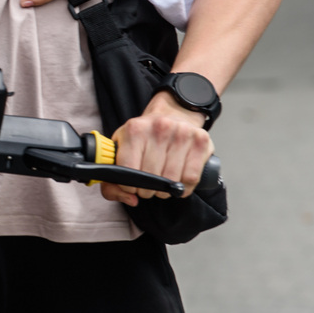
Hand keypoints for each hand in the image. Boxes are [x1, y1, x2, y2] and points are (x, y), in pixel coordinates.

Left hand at [99, 92, 214, 205]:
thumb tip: (129, 198)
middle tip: (148, 187)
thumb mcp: (121, 147)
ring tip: (162, 185)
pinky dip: (184, 188)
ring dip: (166, 190)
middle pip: (152, 177)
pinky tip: (178, 184)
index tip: (131, 187)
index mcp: (135, 129)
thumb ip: (112, 176)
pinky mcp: (201, 141)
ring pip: (172, 179)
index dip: (129, 186)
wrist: (171, 114)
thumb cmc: (144, 136)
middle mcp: (159, 128)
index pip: (128, 169)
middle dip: (147, 190)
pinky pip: (192, 177)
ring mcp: (182, 133)